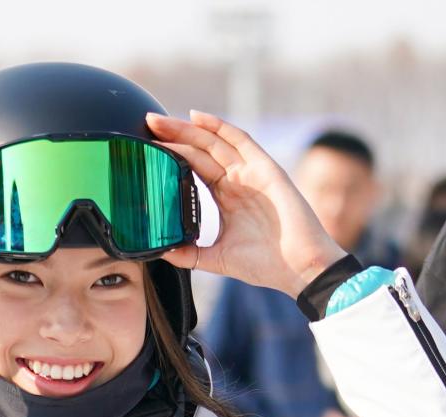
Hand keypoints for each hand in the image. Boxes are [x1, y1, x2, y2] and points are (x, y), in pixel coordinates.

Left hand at [146, 111, 346, 297]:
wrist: (298, 269)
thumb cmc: (266, 264)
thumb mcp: (216, 259)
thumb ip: (189, 254)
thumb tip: (161, 252)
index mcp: (226, 198)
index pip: (194, 168)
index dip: (172, 157)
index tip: (147, 151)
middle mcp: (237, 181)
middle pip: (200, 150)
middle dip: (174, 136)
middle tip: (147, 124)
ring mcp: (251, 173)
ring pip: (214, 142)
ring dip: (188, 129)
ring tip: (159, 121)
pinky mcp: (266, 170)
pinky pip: (241, 141)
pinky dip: (220, 127)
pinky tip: (197, 117)